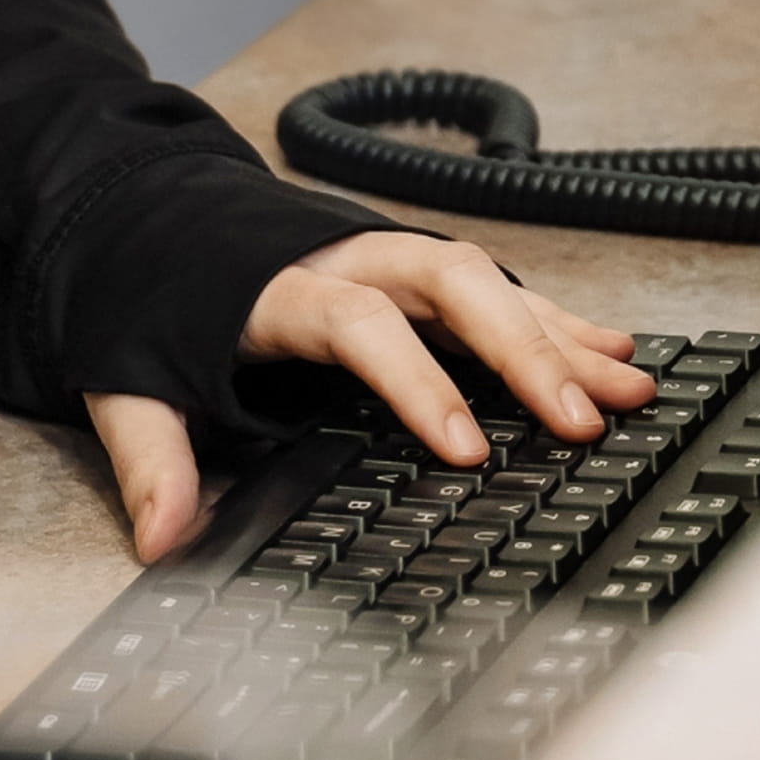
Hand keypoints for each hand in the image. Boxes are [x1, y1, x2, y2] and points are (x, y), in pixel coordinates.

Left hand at [83, 233, 653, 560]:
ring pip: (490, 282)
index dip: (415, 382)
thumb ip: (149, 455)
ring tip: (627, 388)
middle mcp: (350, 262)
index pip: (360, 324)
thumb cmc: (158, 309)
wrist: (154, 223)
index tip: (463, 447)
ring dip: (561, 334)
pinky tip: (613, 352)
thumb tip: (160, 537)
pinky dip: (560, 320)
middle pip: (451, 284)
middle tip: (576, 420)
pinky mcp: (417, 274)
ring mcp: (390, 261)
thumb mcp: (132, 377)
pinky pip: (501, 288)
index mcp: (282, 290)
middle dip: (521, 350)